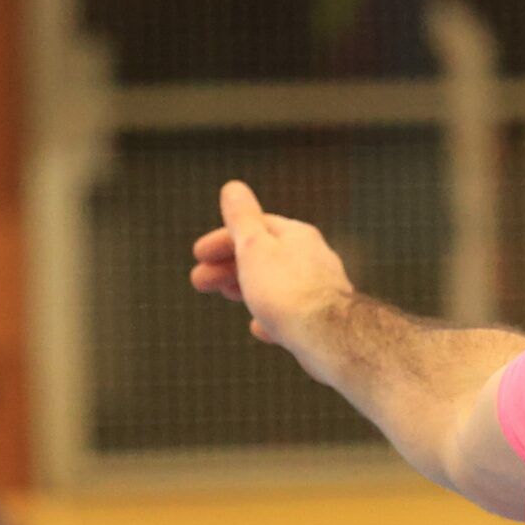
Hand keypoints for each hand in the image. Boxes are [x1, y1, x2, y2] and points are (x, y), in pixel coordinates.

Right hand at [188, 180, 353, 354]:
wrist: (327, 336)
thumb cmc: (287, 290)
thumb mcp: (254, 247)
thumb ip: (242, 218)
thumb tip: (233, 187)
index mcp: (297, 235)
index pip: (255, 228)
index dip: (222, 239)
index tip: (198, 256)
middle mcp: (314, 258)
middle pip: (265, 257)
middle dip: (229, 266)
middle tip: (200, 282)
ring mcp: (322, 289)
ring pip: (278, 284)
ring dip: (247, 287)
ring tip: (228, 295)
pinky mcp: (325, 321)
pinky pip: (293, 315)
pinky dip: (270, 317)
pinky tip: (259, 327)